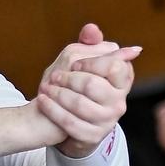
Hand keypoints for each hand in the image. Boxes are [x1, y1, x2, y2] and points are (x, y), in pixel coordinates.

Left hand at [38, 24, 139, 157]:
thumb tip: (91, 28)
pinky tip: (42, 101)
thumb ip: (88, 44)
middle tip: (53, 76)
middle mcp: (119, 101)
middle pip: (93, 84)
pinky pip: (70, 123)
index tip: (74, 64)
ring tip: (45, 87)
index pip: (113, 65)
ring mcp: (107, 121)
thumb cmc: (74, 87)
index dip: (90, 63)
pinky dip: (52, 109)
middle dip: (68, 79)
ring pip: (79, 104)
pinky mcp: (93, 136)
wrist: (63, 120)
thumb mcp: (81, 62)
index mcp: (122, 80)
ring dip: (57, 94)